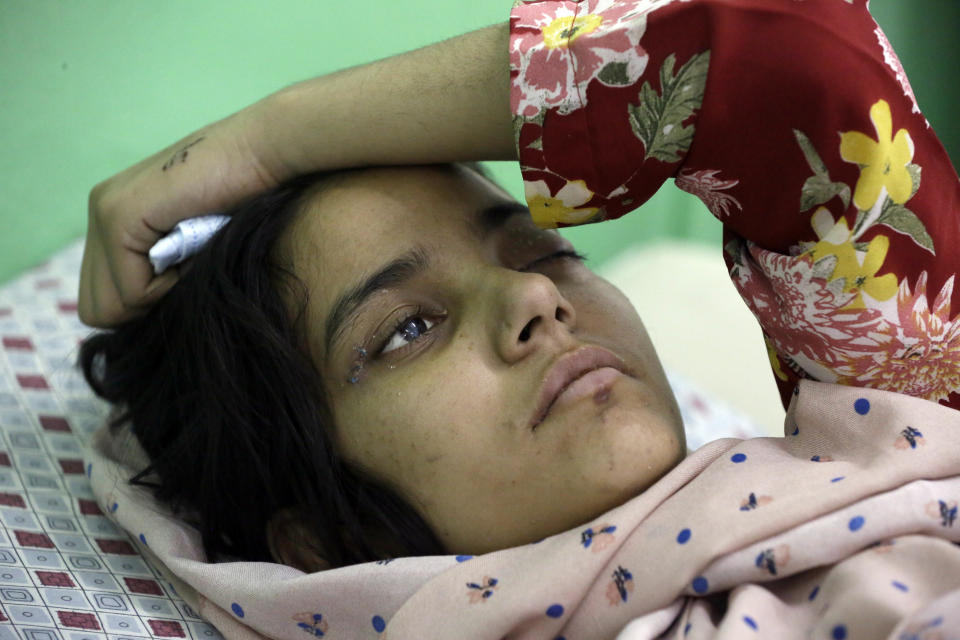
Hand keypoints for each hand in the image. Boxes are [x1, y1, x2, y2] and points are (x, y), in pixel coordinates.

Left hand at [78, 108, 281, 326]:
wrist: (264, 151)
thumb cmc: (249, 196)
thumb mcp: (198, 241)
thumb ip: (166, 267)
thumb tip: (151, 321)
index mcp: (113, 215)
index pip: (103, 298)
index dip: (147, 307)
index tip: (186, 274)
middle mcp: (99, 210)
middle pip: (97, 309)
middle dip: (146, 309)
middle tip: (186, 273)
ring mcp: (104, 211)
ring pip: (109, 307)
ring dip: (158, 299)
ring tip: (191, 260)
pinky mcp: (119, 216)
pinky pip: (132, 292)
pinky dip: (169, 286)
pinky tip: (195, 251)